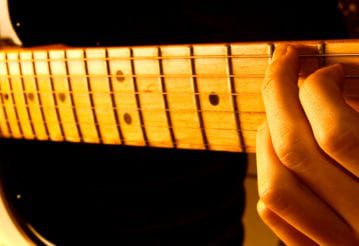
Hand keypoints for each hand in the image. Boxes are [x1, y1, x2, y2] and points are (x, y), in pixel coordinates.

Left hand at [256, 45, 358, 244]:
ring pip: (275, 185)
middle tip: (281, 63)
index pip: (337, 135)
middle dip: (278, 94)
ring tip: (277, 108)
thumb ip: (357, 122)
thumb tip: (329, 78)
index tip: (326, 71)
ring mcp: (338, 243)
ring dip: (265, 136)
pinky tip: (277, 150)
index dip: (319, 90)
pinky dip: (269, 174)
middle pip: (295, 150)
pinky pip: (275, 213)